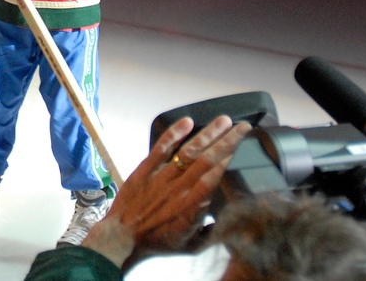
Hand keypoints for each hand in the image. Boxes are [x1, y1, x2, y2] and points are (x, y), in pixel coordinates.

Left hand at [81, 115, 251, 267]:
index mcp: (190, 207)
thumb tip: (227, 213)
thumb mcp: (191, 244)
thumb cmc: (158, 242)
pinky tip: (187, 122)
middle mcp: (177, 189)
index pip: (212, 179)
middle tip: (242, 127)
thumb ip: (210, 228)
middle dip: (226, 142)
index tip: (242, 148)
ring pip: (187, 151)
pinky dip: (173, 133)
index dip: (227, 162)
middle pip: (205, 160)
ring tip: (223, 121)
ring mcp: (160, 177)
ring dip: (206, 134)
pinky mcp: (145, 169)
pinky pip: (160, 148)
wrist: (123, 237)